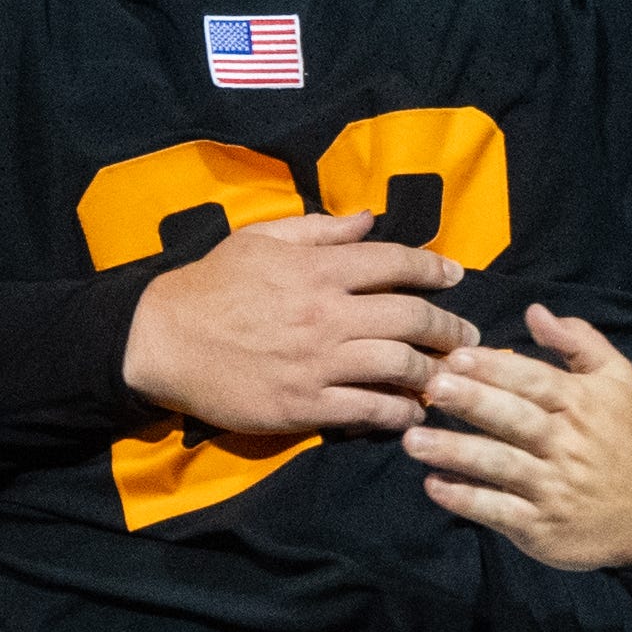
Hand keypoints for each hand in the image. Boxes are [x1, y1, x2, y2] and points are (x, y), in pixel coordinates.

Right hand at [122, 212, 478, 434]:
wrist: (161, 340)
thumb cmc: (211, 285)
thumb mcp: (261, 239)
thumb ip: (320, 230)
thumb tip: (369, 219)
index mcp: (317, 269)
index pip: (395, 262)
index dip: (434, 268)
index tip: (455, 276)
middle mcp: (326, 314)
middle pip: (410, 317)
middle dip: (450, 327)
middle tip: (470, 336)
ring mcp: (317, 363)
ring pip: (398, 366)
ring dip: (433, 371)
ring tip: (449, 376)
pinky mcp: (304, 406)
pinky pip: (367, 410)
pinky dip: (399, 412)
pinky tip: (413, 412)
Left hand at [401, 305, 631, 570]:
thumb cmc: (625, 438)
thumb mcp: (618, 380)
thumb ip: (578, 341)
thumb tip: (534, 311)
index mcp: (581, 404)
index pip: (534, 382)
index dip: (495, 368)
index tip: (455, 356)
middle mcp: (566, 444)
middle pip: (514, 420)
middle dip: (472, 402)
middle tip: (431, 387)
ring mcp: (552, 488)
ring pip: (499, 466)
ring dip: (455, 453)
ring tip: (413, 441)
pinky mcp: (541, 526)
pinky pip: (498, 511)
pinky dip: (466, 500)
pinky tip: (435, 486)